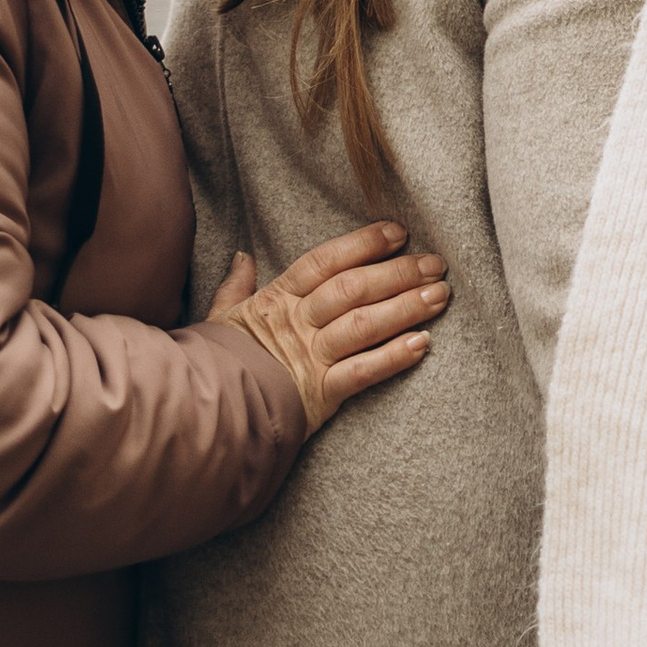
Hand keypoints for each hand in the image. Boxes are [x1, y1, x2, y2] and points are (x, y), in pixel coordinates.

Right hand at [205, 222, 450, 436]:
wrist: (206, 413)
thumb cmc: (217, 363)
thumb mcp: (221, 318)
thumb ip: (235, 286)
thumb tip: (242, 257)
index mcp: (277, 300)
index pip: (325, 262)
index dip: (363, 244)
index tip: (398, 233)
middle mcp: (297, 324)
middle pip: (353, 289)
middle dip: (398, 273)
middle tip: (437, 263)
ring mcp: (309, 359)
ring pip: (364, 325)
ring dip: (406, 308)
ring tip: (440, 296)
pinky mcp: (319, 394)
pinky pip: (362, 372)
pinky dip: (393, 358)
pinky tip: (422, 344)